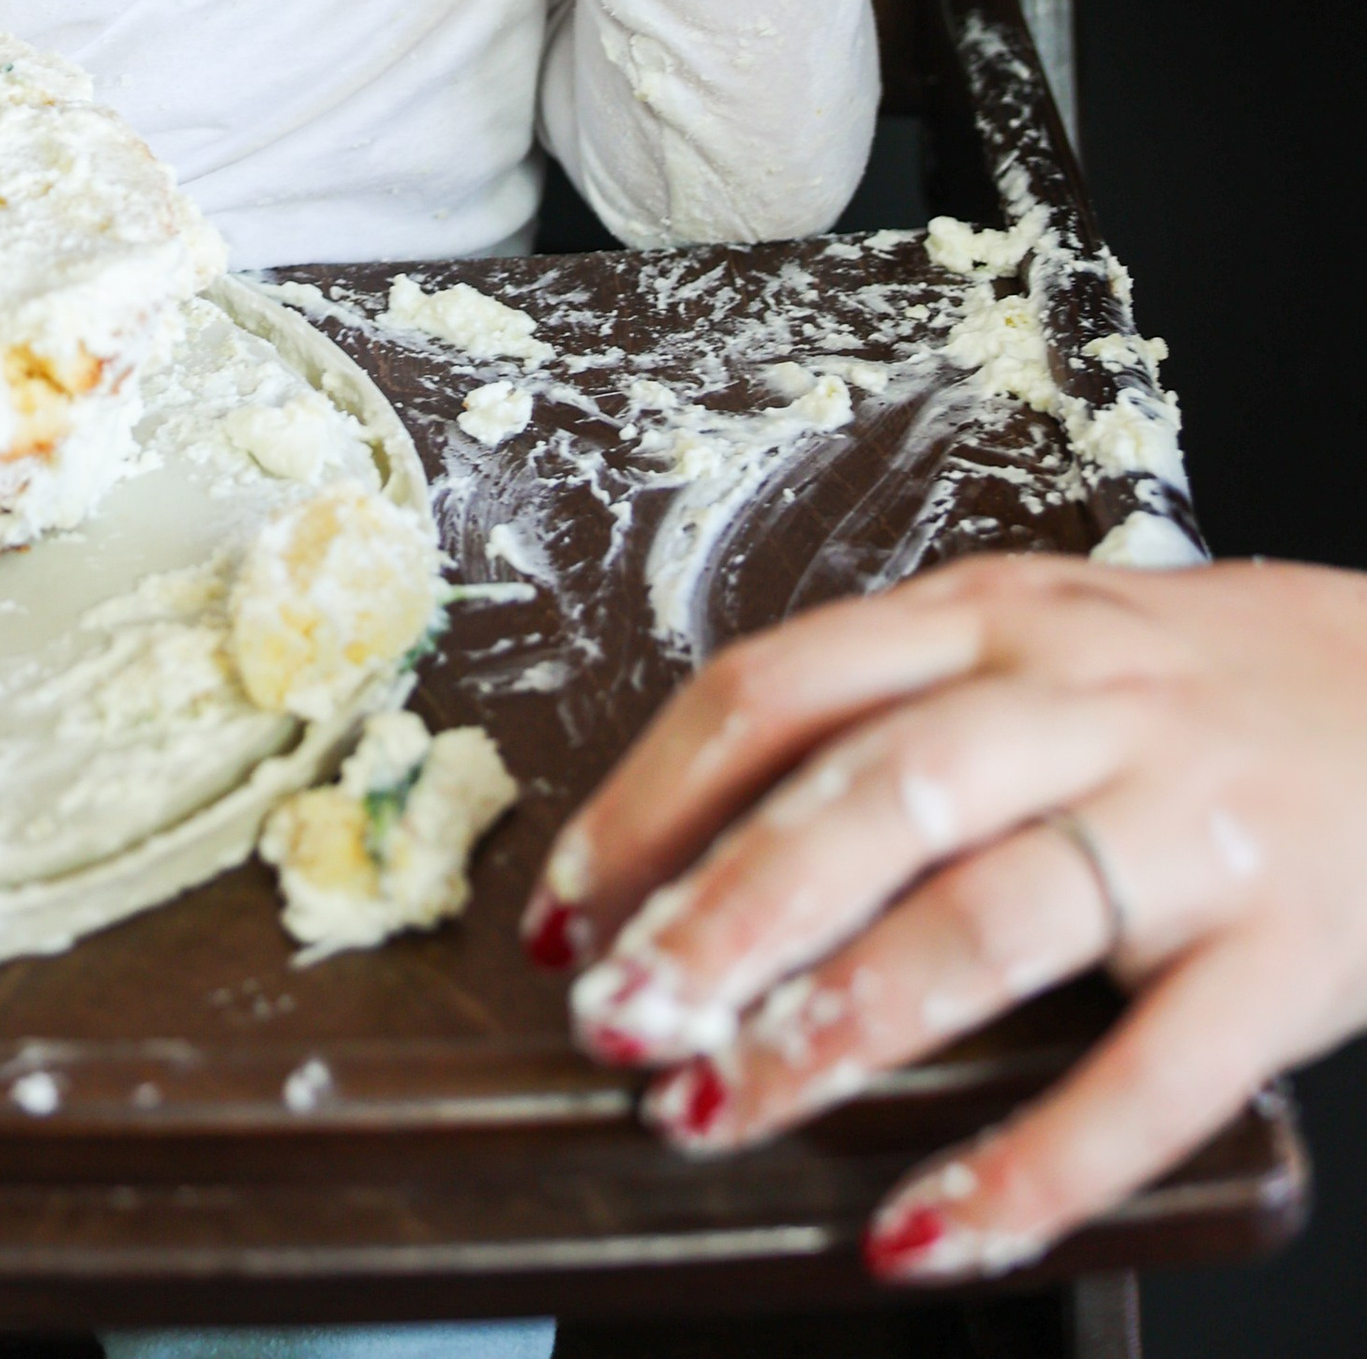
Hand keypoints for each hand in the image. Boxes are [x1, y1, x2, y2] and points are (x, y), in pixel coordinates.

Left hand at [526, 552, 1366, 1282]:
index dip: (653, 798)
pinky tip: (927, 1230)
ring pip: (981, 920)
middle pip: (863, 800)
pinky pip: (1145, 1078)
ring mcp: (1185, 822)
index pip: (781, 689)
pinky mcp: (1285, 950)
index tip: (561, 902)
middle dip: (718, 921)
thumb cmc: (1211, 686)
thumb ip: (905, 705)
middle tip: (614, 1017)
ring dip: (835, 1027)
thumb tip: (704, 833)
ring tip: (722, 1111)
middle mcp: (1078, 700)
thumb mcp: (1048, 640)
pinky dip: (1027, 1168)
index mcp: (994, 616)